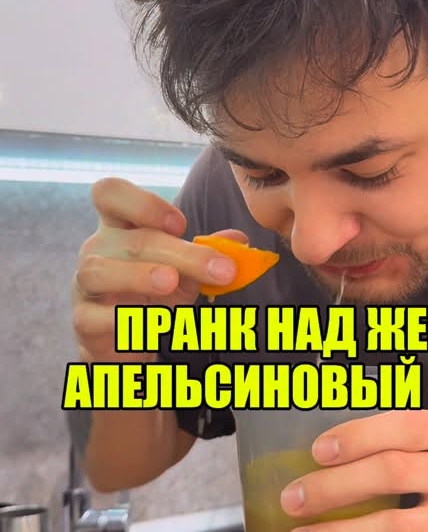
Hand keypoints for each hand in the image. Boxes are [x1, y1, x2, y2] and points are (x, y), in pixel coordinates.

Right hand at [72, 177, 246, 364]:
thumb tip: (239, 240)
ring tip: (172, 282)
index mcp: (119, 225)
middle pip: (130, 240)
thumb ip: (208, 252)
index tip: (181, 224)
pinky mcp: (83, 322)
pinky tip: (152, 323)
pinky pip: (93, 317)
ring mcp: (85, 285)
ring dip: (139, 275)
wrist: (127, 339)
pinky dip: (121, 319)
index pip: (110, 193)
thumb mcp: (184, 269)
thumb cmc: (153, 292)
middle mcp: (97, 249)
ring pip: (98, 271)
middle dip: (180, 253)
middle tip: (221, 270)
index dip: (142, 202)